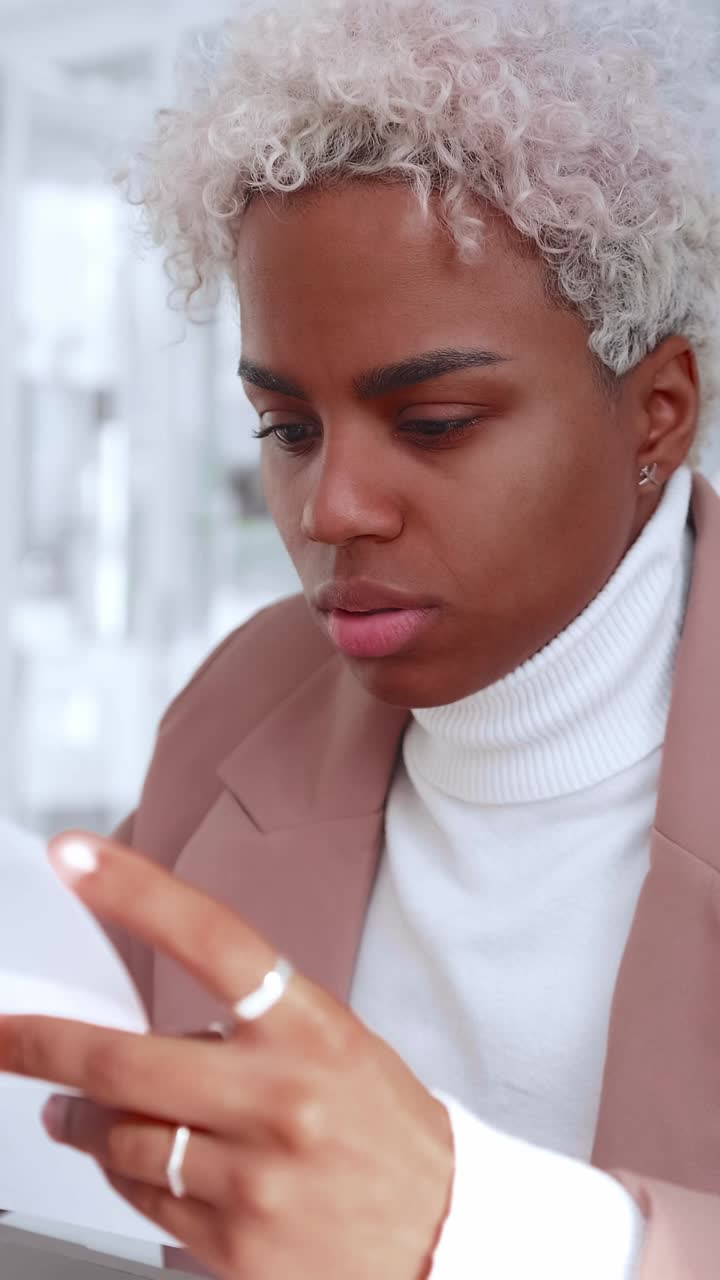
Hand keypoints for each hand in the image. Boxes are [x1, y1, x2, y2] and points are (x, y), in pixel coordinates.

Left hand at [0, 833, 453, 1279]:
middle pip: (125, 1059)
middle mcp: (282, 1099)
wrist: (443, 1236)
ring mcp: (256, 1179)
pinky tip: (139, 1161)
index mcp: (313, 1030)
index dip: (137, 892)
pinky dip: (124, 1172)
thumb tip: (138, 1032)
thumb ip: (245, 1030)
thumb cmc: (385, 1129)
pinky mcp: (237, 1248)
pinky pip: (142, 1198)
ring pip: (122, 1136)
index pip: (212, 940)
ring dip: (82, 1119)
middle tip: (5, 1034)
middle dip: (41, 1045)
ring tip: (72, 1111)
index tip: (76, 859)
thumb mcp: (335, 1047)